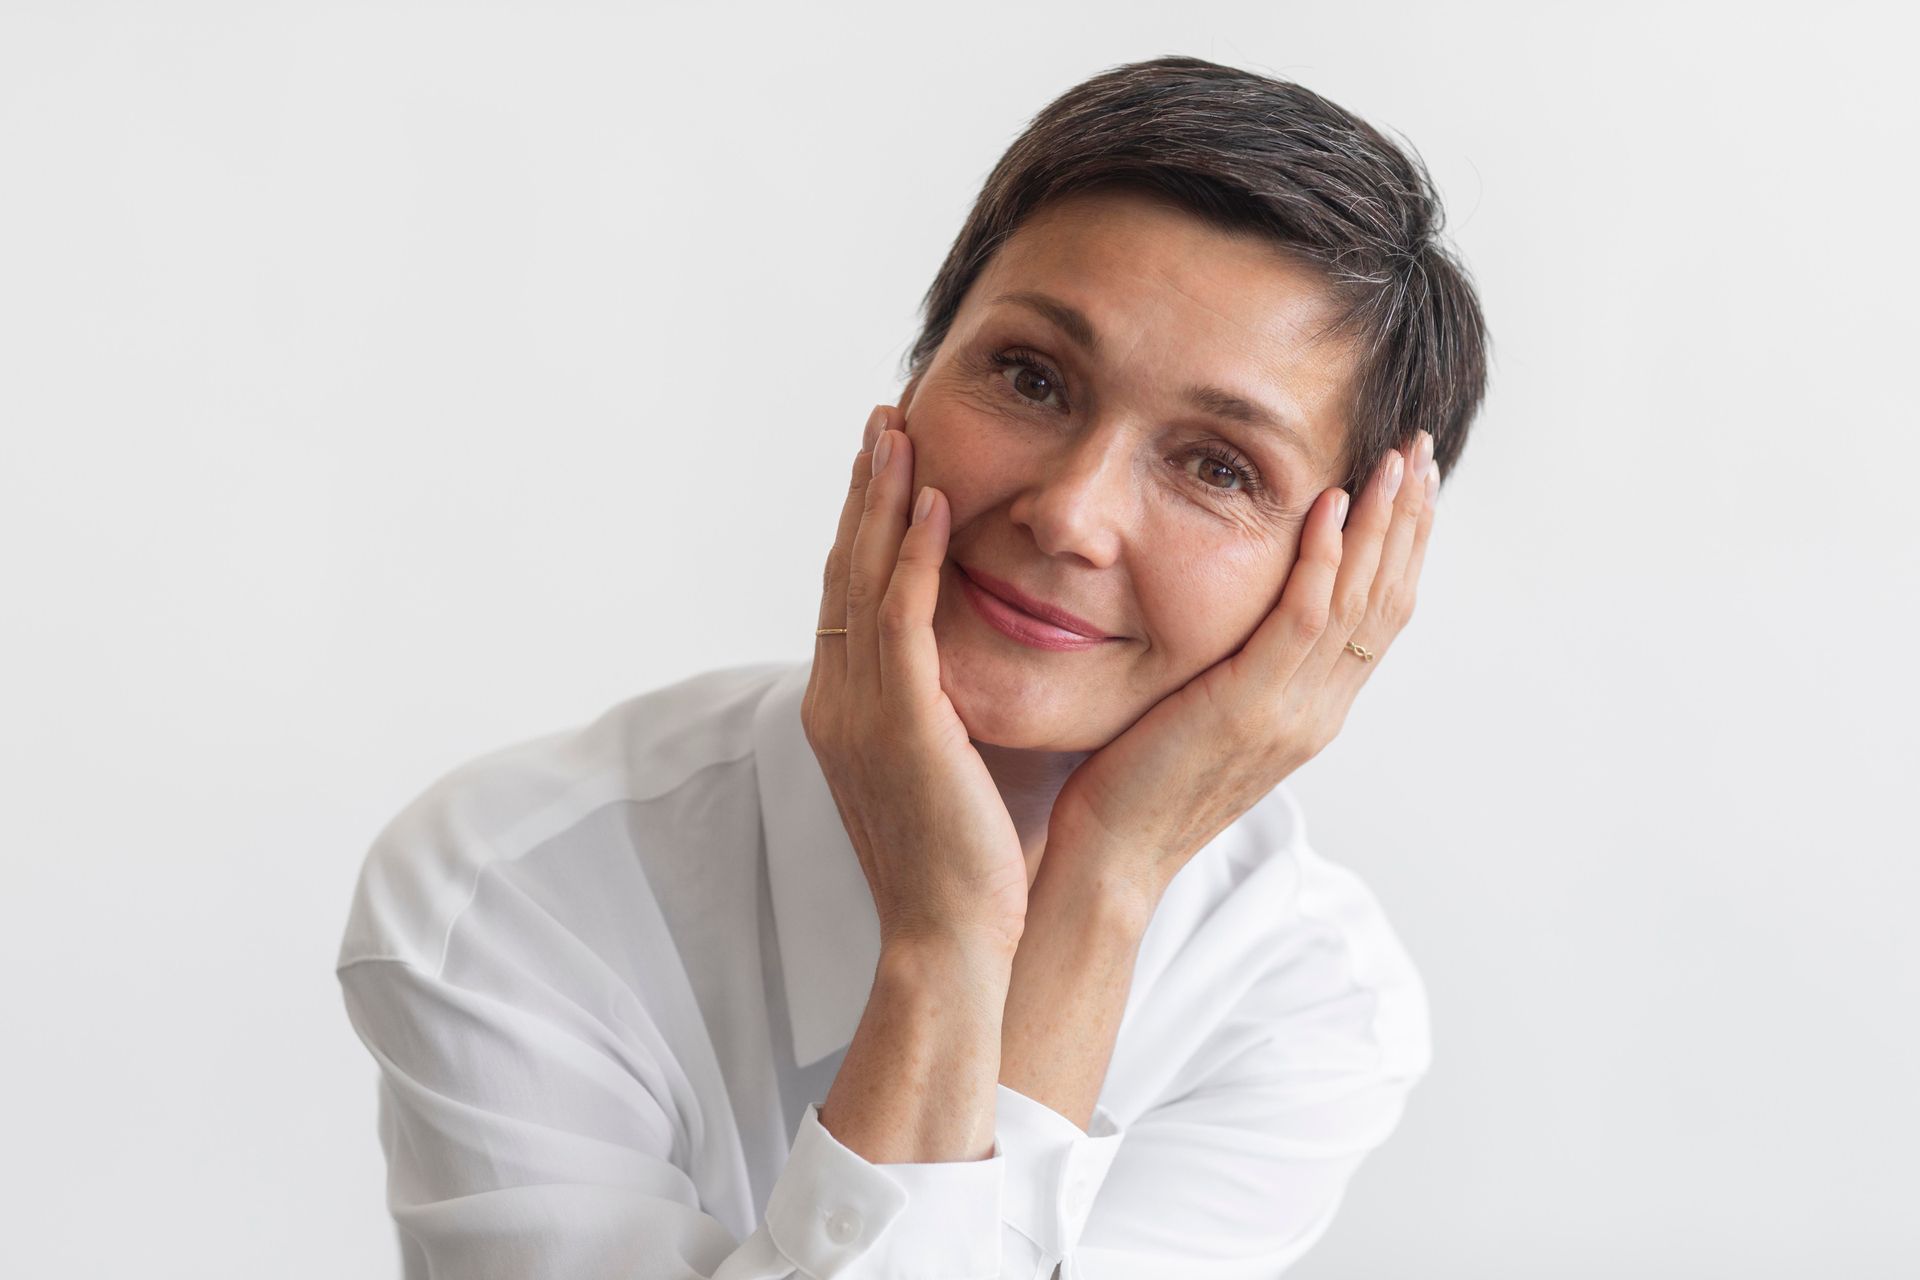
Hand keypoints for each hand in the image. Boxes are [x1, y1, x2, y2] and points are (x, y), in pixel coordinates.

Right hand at [803, 404, 1030, 961]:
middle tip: (884, 417)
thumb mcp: (943, 770)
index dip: (864, 522)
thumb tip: (973, 668)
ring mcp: (858, 709)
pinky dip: (910, 553)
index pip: (848, 592)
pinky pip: (898, 618)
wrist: (950, 941)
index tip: (889, 461)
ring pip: (861, 577)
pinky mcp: (897, 722)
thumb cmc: (963, 866)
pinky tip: (935, 500)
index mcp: (844, 710)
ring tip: (899, 428)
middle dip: (864, 488)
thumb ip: (942, 709)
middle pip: (842, 567)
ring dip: (881, 497)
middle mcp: (836, 700)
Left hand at [1042, 430, 1441, 903]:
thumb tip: (1241, 619)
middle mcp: (1317, 711)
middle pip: (1387, 599)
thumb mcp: (1206, 717)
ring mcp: (1290, 712)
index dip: (1402, 546)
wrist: (1112, 860)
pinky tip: (1329, 505)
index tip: (1411, 483)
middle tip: (1420, 450)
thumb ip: (1240, 669)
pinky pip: (1300, 621)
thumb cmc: (1138, 786)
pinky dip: (1323, 559)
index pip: (1378, 615)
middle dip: (1409, 520)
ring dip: (1382, 522)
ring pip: (1359, 601)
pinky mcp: (1248, 708)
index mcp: (1313, 712)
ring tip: (1395, 459)